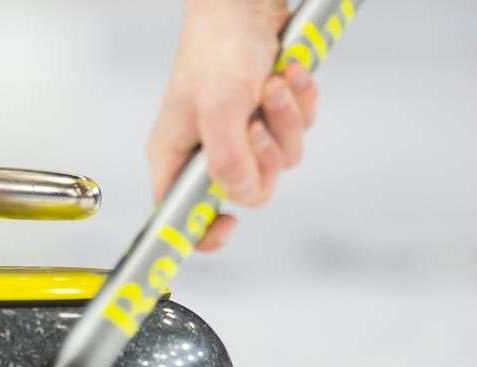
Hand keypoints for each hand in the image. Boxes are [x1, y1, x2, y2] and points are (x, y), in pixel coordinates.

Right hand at [147, 0, 317, 250]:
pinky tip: (287, 75)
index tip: (226, 225)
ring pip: (280, 161)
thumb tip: (241, 195)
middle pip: (247, 191)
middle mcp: (206, 153)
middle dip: (264, 157)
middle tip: (257, 124)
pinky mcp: (268, 118)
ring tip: (272, 84)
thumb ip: (226, 158)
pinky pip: (298, 133)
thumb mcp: (218, 105)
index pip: (179, 217)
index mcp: (176, 157)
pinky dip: (300, 105)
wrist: (246, 4)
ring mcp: (239, 136)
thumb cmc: (217, 46)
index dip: (201, 233)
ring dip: (286, 121)